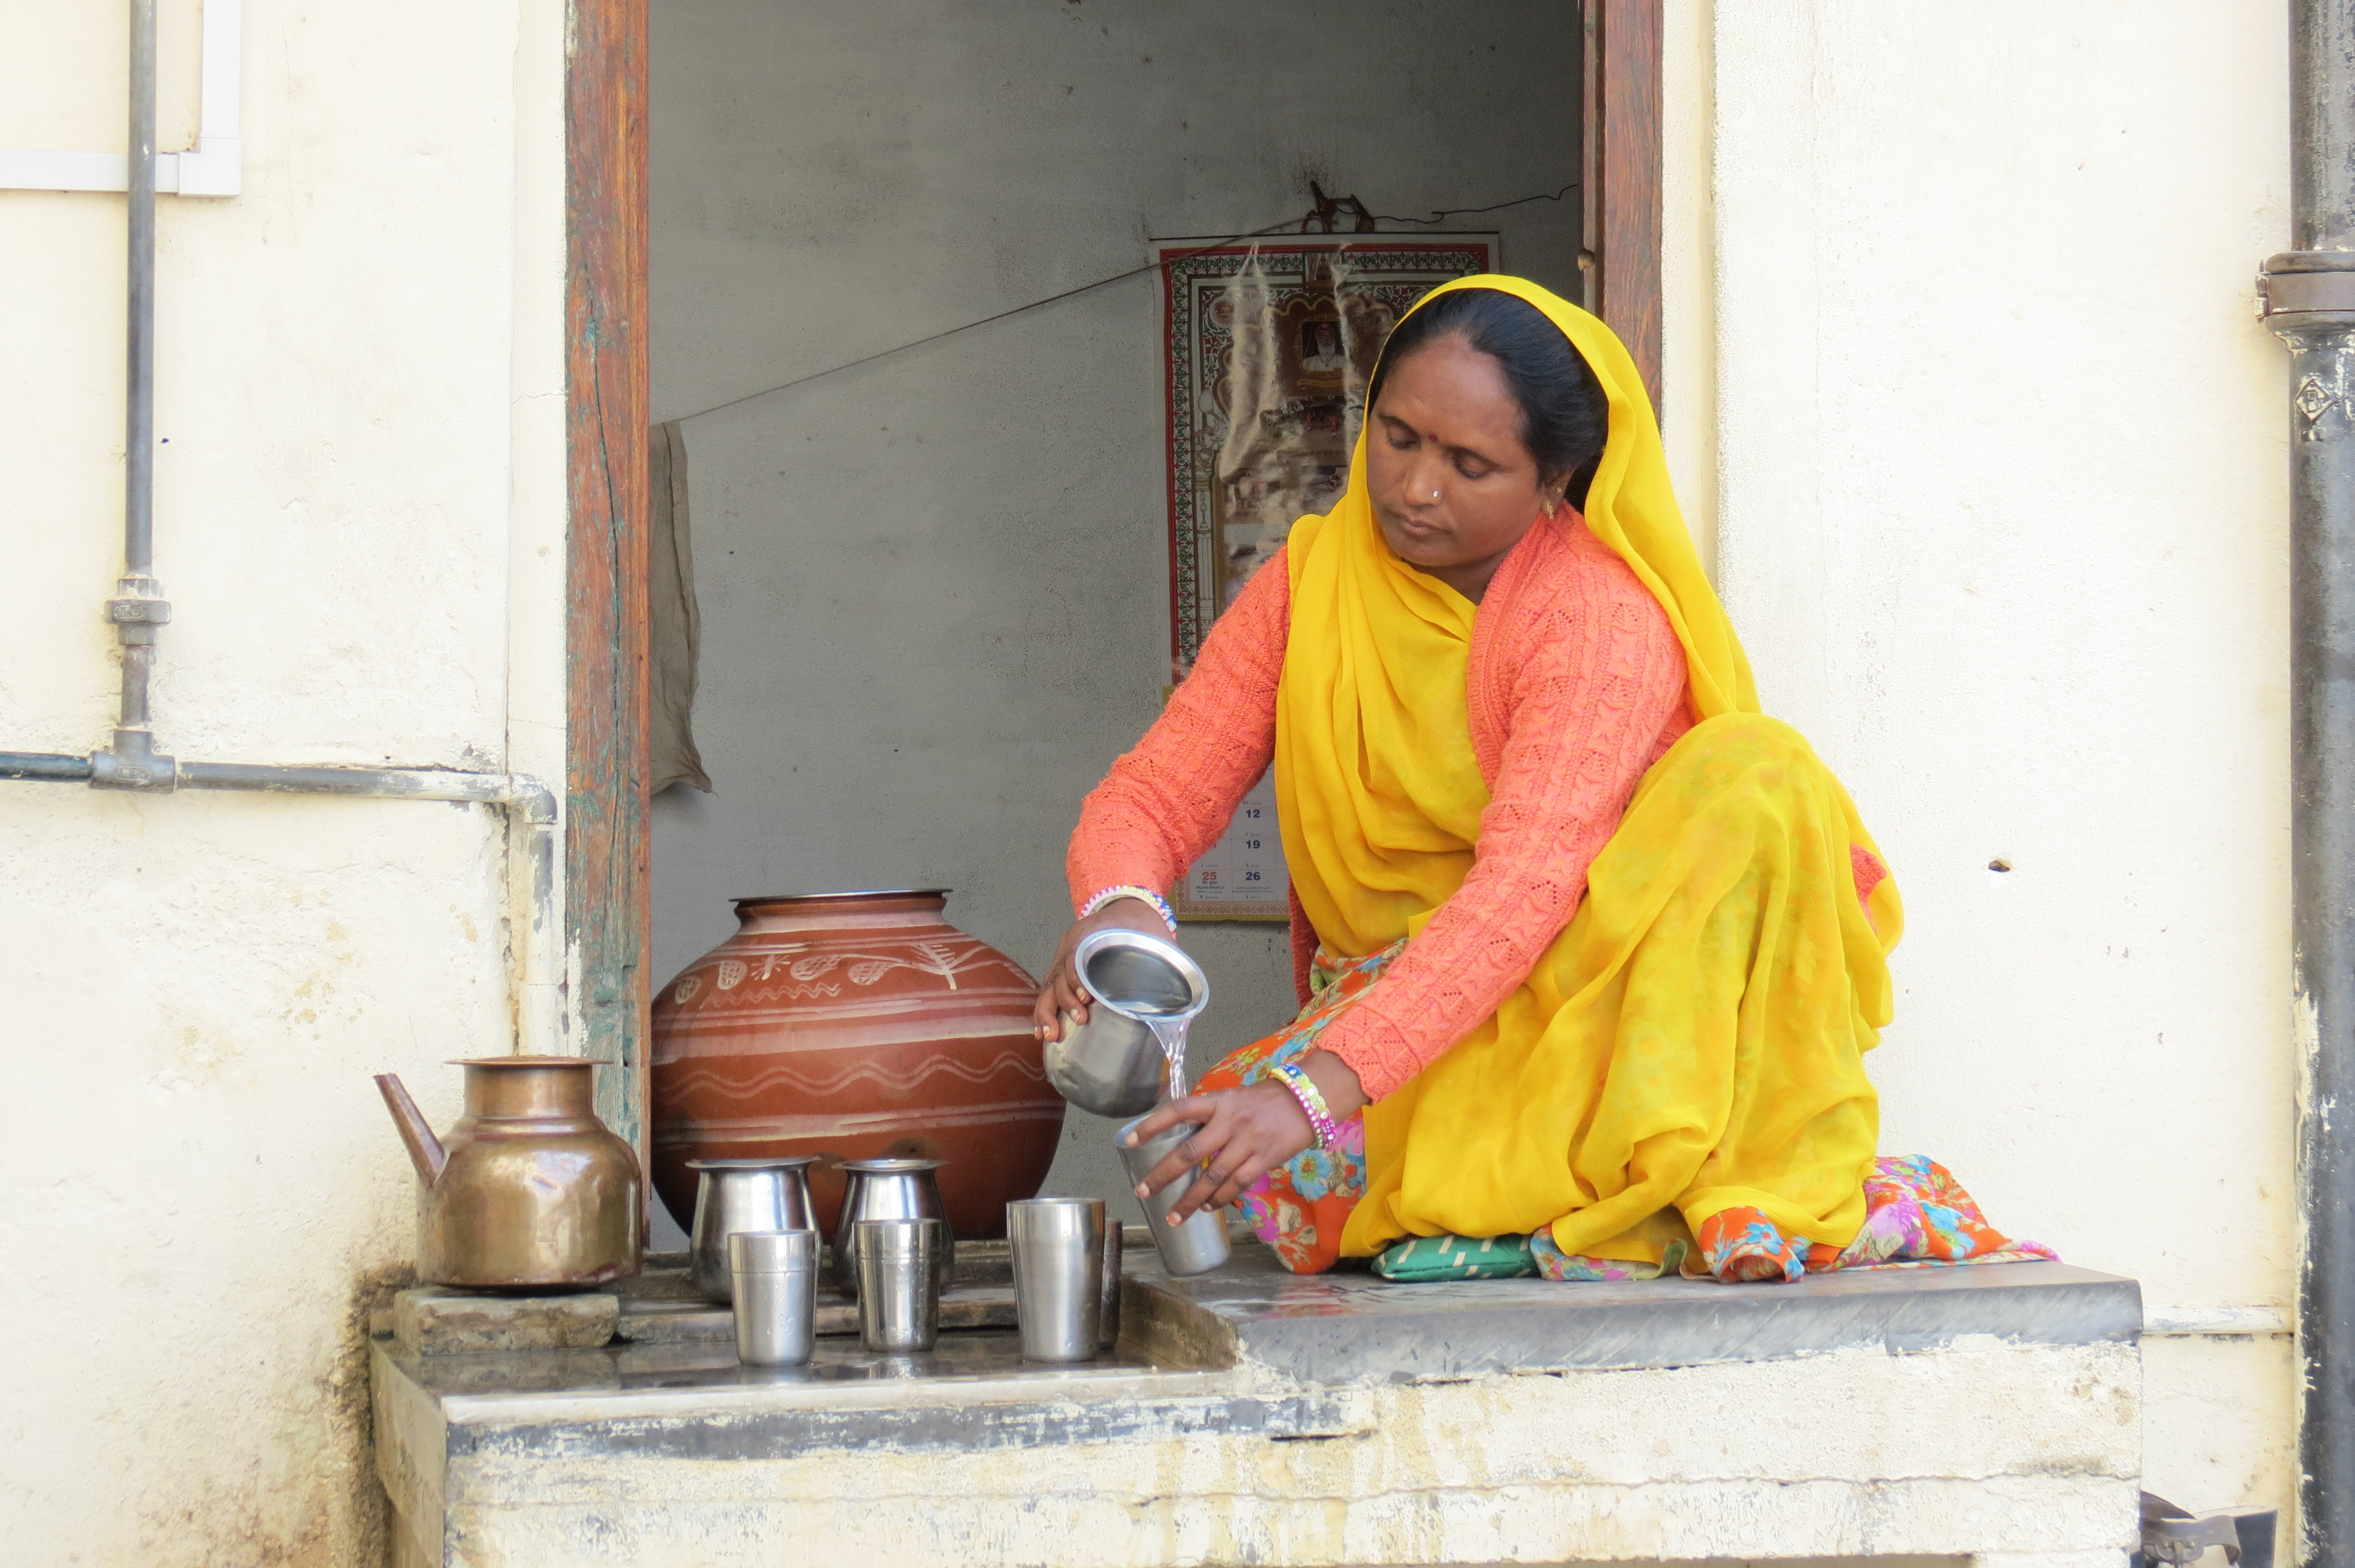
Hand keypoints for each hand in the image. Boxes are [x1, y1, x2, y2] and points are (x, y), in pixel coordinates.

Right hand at [1032, 898, 1171, 1043]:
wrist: (1130, 906)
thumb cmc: (1142, 924)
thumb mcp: (1156, 936)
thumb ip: (1167, 963)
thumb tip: (1183, 1005)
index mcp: (1091, 931)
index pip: (1075, 953)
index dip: (1076, 976)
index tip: (1085, 996)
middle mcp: (1072, 942)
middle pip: (1057, 972)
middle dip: (1063, 1000)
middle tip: (1079, 1019)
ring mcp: (1064, 955)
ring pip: (1049, 984)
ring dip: (1048, 1011)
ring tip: (1051, 1034)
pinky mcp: (1063, 968)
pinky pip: (1049, 989)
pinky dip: (1045, 1009)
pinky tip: (1044, 1031)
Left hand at [1124, 1051, 1367, 1222]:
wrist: (1308, 1100)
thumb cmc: (1266, 1099)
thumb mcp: (1233, 1098)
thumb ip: (1211, 1117)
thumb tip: (1185, 1139)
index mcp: (1219, 1102)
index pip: (1178, 1110)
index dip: (1152, 1124)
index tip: (1129, 1140)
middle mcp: (1230, 1122)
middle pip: (1189, 1152)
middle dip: (1163, 1174)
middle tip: (1143, 1191)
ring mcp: (1247, 1142)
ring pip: (1212, 1177)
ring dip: (1190, 1199)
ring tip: (1173, 1215)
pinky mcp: (1264, 1160)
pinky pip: (1236, 1185)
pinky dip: (1220, 1199)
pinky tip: (1208, 1208)